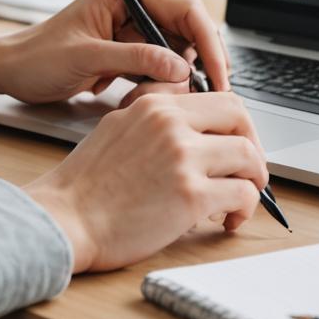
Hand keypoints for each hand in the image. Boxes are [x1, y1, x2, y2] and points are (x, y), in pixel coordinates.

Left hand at [0, 0, 230, 105]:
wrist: (8, 74)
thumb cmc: (36, 58)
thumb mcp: (87, 58)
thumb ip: (135, 59)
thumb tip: (179, 66)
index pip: (182, 7)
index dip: (206, 38)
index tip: (217, 70)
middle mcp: (130, 10)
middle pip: (183, 31)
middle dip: (195, 62)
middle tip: (204, 92)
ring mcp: (128, 34)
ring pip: (172, 54)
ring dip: (173, 79)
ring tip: (161, 99)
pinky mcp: (123, 56)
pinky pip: (155, 69)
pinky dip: (155, 88)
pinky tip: (141, 101)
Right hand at [25, 91, 267, 270]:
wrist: (64, 219)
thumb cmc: (85, 185)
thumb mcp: (117, 127)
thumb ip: (154, 118)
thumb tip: (189, 124)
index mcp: (154, 106)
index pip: (217, 98)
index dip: (235, 124)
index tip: (235, 144)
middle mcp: (172, 124)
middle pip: (240, 119)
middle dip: (253, 146)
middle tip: (248, 170)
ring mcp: (183, 158)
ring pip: (248, 157)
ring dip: (253, 181)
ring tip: (241, 200)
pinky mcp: (190, 195)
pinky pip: (242, 194)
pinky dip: (244, 209)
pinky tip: (228, 220)